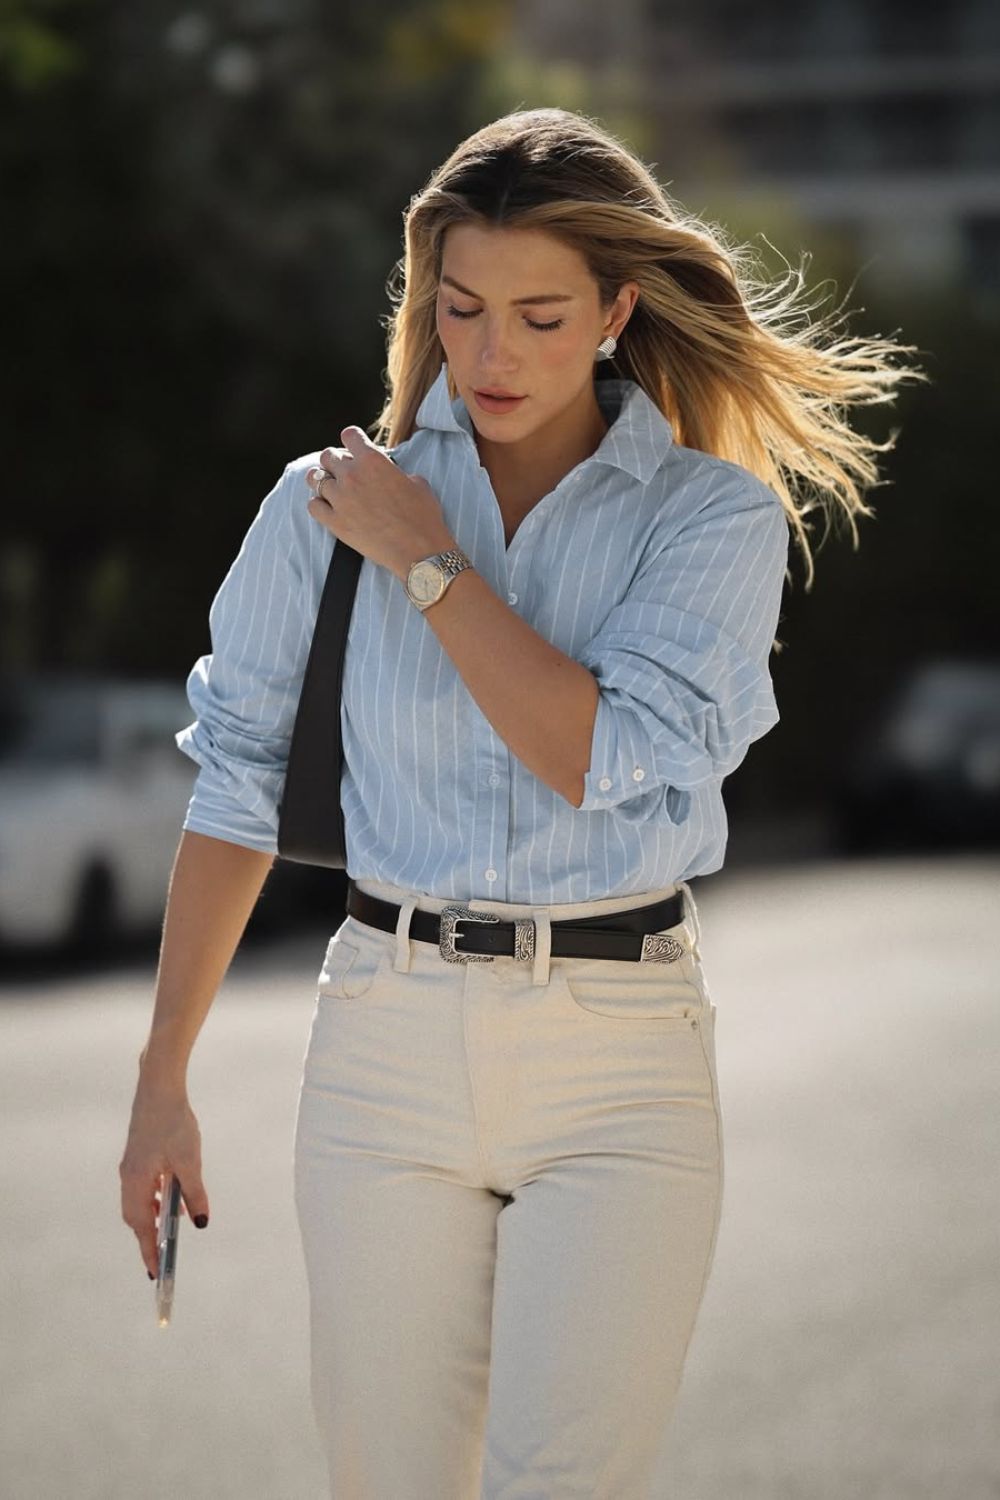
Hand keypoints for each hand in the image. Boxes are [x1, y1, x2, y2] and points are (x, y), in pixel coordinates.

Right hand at [119, 1079, 209, 1277]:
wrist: (159, 1087)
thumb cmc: (174, 1122)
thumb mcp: (190, 1160)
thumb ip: (195, 1193)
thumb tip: (201, 1223)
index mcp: (136, 1181)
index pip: (142, 1226)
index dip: (149, 1251)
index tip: (156, 1274)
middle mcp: (128, 1177)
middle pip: (136, 1217)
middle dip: (147, 1240)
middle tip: (160, 1262)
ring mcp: (131, 1166)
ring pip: (139, 1202)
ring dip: (152, 1220)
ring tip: (165, 1238)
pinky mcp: (138, 1156)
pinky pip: (143, 1188)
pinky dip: (154, 1201)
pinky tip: (169, 1201)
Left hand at [306, 428, 456, 580]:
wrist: (419, 551)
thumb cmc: (423, 517)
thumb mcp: (417, 483)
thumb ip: (396, 472)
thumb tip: (391, 475)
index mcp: (373, 460)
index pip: (350, 435)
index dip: (352, 441)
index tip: (354, 449)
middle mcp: (352, 476)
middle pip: (327, 455)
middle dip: (335, 461)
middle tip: (343, 471)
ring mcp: (341, 499)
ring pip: (315, 479)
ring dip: (322, 481)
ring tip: (331, 487)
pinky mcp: (335, 523)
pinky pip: (313, 506)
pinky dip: (318, 504)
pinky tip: (328, 507)